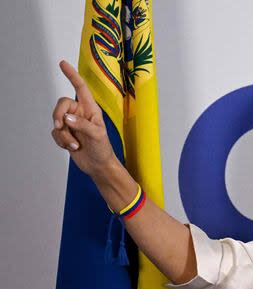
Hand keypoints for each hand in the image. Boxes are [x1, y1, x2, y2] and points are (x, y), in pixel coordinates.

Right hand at [51, 60, 115, 176]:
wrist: (98, 166)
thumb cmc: (103, 149)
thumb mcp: (97, 136)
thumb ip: (83, 125)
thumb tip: (67, 118)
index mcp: (91, 109)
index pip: (80, 88)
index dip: (72, 75)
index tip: (62, 63)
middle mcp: (80, 113)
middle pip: (61, 104)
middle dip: (58, 115)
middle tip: (60, 126)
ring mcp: (72, 123)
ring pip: (56, 120)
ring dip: (63, 134)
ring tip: (75, 145)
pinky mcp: (65, 134)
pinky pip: (55, 132)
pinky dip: (61, 141)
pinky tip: (72, 148)